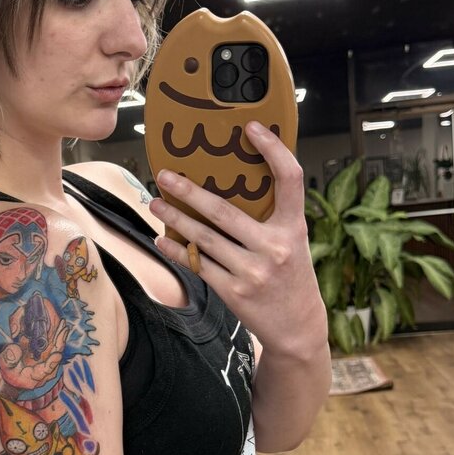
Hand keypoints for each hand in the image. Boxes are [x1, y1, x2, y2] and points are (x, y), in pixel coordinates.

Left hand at [149, 121, 327, 356]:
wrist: (298, 327)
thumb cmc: (291, 276)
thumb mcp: (293, 242)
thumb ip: (272, 216)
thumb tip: (235, 181)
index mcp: (294, 227)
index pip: (290, 178)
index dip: (273, 150)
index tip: (250, 127)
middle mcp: (274, 247)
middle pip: (223, 211)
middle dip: (189, 191)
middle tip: (164, 174)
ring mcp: (252, 271)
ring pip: (203, 238)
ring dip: (175, 219)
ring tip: (155, 203)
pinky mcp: (233, 292)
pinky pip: (199, 265)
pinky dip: (177, 251)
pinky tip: (161, 239)